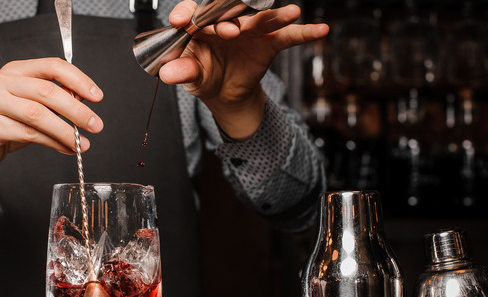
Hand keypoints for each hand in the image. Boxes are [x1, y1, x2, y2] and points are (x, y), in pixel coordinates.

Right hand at [0, 58, 103, 193]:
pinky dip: (52, 143)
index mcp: (14, 71)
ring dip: (66, 131)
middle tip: (95, 124)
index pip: (51, 66)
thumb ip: (53, 101)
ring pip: (38, 115)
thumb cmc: (2, 125)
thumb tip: (84, 101)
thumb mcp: (30, 107)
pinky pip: (28, 134)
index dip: (78, 79)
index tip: (97, 96)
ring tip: (82, 143)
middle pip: (46, 91)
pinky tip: (65, 148)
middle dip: (76, 110)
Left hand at [158, 1, 328, 139]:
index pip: (191, 14)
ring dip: (275, 16)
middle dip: (230, 20)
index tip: (182, 21)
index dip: (186, 14)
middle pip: (229, 13)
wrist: (224, 94)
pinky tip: (320, 30)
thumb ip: (181, 72)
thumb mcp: (191, 77)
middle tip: (230, 32)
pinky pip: (287, 37)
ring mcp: (249, 30)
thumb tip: (166, 74)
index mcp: (200, 26)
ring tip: (291, 12)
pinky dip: (304, 33)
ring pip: (262, 19)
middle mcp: (225, 22)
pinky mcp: (268, 43)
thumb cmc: (204, 76)